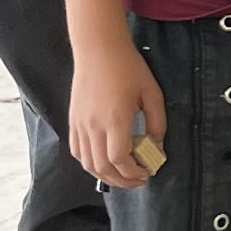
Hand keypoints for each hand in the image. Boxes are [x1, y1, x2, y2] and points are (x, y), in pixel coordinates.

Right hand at [72, 40, 165, 187]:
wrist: (98, 49)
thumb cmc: (128, 68)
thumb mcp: (152, 93)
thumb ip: (157, 123)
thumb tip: (157, 147)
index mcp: (114, 120)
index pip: (119, 160)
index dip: (133, 173)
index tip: (146, 174)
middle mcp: (93, 126)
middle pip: (103, 167)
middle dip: (122, 180)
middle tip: (139, 181)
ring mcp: (80, 124)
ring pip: (87, 163)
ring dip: (105, 176)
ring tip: (122, 176)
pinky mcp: (73, 121)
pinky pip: (77, 151)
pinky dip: (90, 163)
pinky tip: (104, 163)